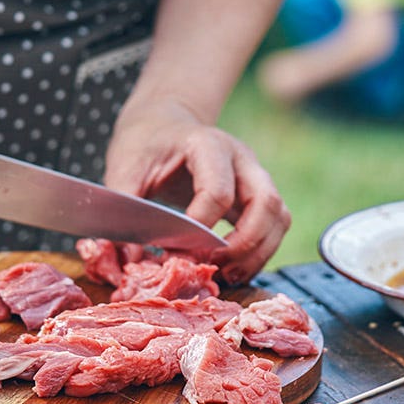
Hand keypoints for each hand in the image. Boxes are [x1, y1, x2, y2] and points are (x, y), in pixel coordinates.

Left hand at [104, 100, 290, 283]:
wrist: (163, 127)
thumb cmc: (145, 147)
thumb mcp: (124, 171)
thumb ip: (126, 213)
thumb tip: (130, 260)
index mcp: (207, 144)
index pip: (218, 192)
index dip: (199, 229)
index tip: (174, 252)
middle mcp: (241, 158)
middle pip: (266, 203)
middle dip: (243, 245)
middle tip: (213, 267)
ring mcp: (255, 176)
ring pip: (279, 217)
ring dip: (258, 253)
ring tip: (227, 276)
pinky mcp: (258, 195)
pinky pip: (275, 226)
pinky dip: (260, 253)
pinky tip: (233, 269)